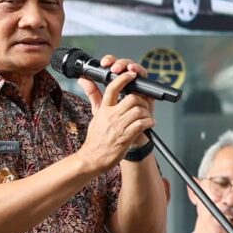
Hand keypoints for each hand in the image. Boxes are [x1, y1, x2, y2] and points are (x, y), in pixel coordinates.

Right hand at [78, 58, 153, 172]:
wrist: (92, 158)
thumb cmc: (96, 138)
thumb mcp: (95, 115)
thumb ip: (93, 96)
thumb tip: (83, 79)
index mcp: (104, 109)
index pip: (113, 88)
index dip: (124, 78)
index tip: (132, 74)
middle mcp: (111, 116)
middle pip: (132, 98)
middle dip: (142, 100)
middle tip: (144, 104)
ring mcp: (119, 126)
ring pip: (139, 111)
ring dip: (147, 113)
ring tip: (147, 116)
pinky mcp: (126, 137)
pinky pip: (141, 124)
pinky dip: (149, 123)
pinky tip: (149, 124)